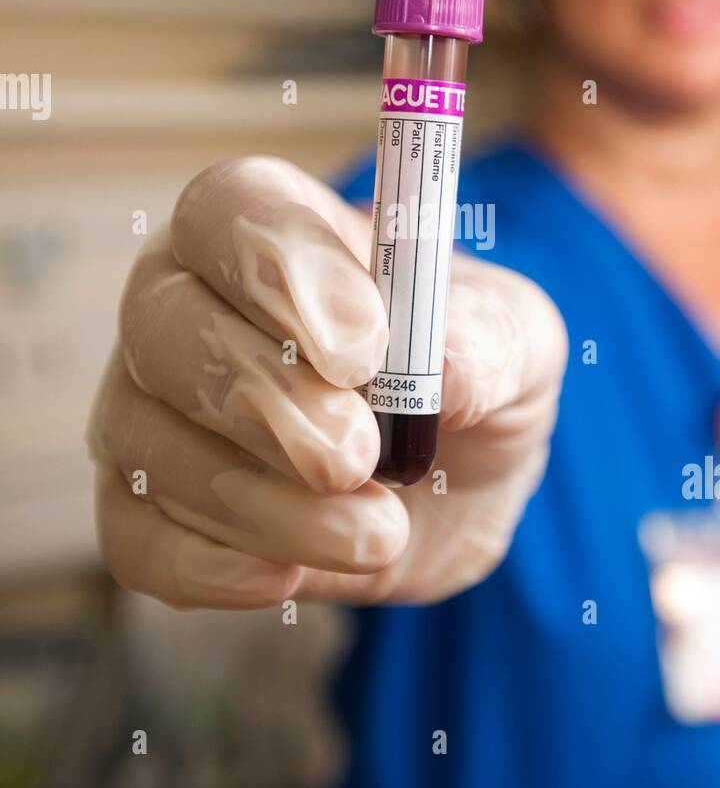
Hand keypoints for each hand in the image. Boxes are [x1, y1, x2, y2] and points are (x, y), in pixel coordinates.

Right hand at [87, 156, 567, 608]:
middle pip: (164, 325)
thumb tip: (443, 371)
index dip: (283, 274)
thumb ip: (488, 337)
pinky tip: (285, 577)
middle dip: (266, 400)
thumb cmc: (467, 371)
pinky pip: (137, 540)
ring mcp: (151, 406)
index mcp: (269, 227)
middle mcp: (186, 300)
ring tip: (376, 533)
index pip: (231, 210)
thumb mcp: (514, 340)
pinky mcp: (146, 508)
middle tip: (359, 457)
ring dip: (265, 504)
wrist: (454, 481)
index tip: (363, 351)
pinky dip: (208, 566)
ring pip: (152, 444)